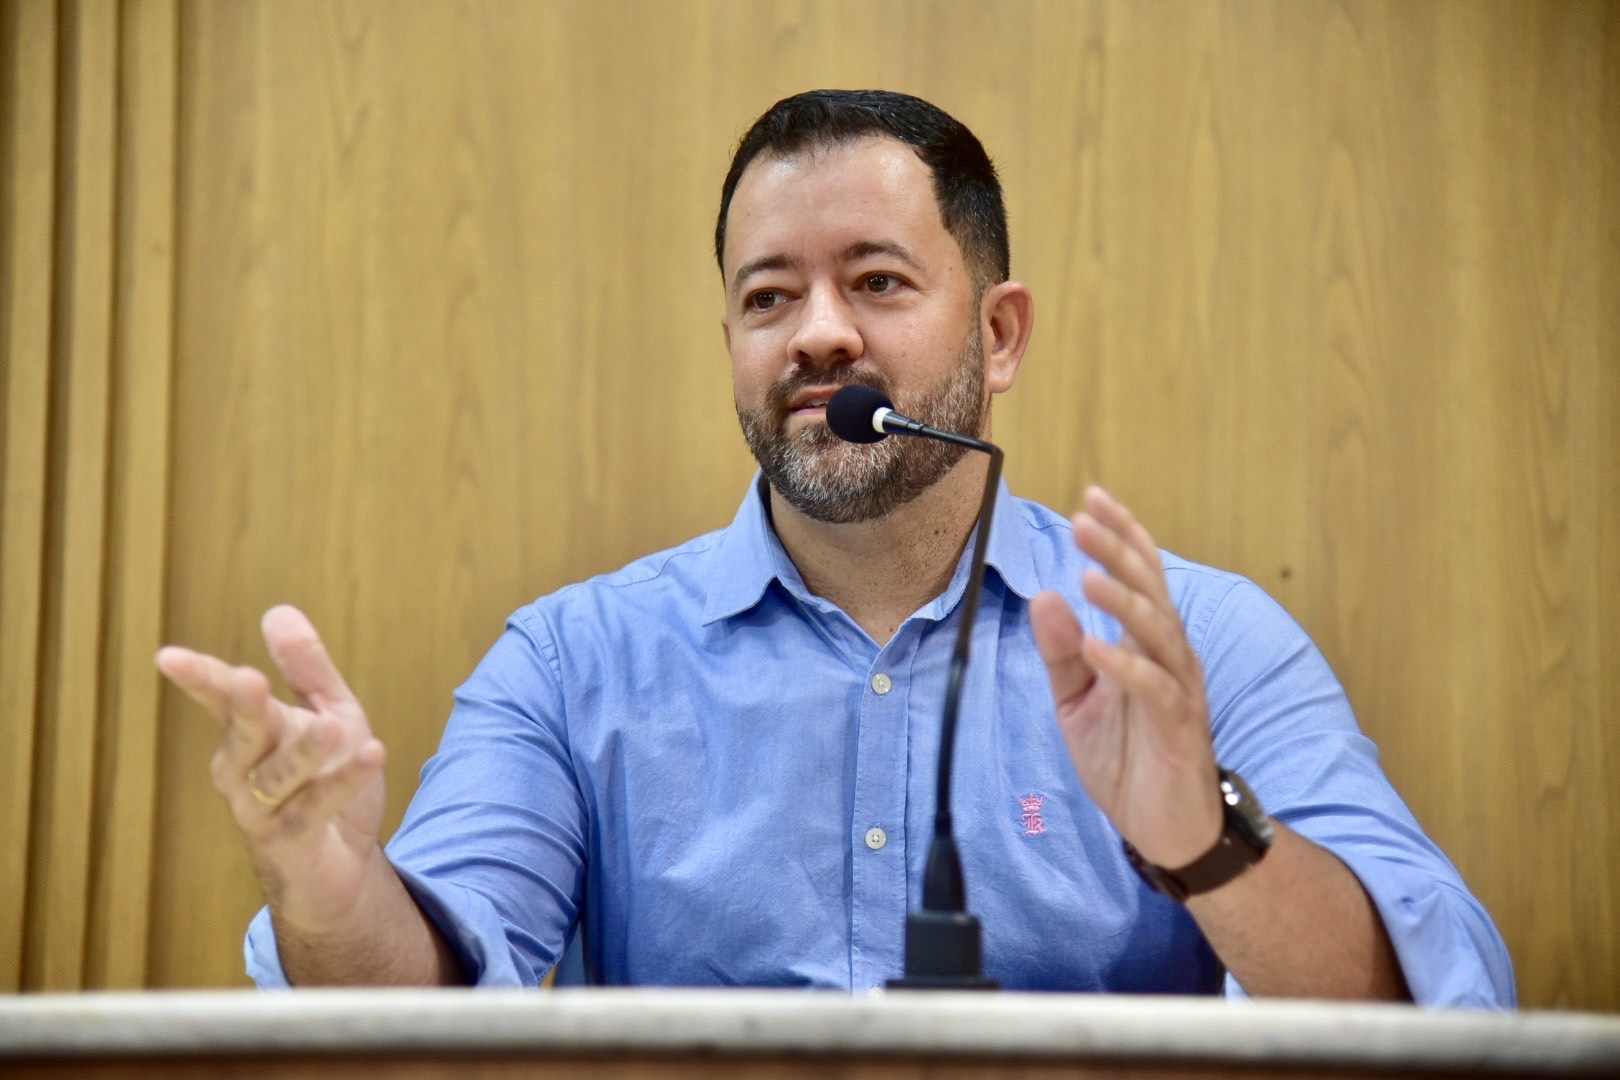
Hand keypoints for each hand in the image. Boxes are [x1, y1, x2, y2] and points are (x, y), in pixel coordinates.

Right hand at [156, 605, 386, 927]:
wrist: (340, 865)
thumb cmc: (327, 781)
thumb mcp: (331, 713)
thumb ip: (307, 668)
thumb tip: (279, 610)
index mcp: (250, 734)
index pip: (222, 700)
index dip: (199, 679)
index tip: (169, 657)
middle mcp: (244, 772)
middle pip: (243, 734)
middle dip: (246, 708)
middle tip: (249, 679)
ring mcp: (264, 810)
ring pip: (278, 776)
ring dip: (305, 750)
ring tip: (333, 723)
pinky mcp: (293, 842)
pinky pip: (316, 808)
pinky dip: (344, 781)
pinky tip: (373, 753)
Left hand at [1029, 486, 1220, 868]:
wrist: (1166, 828)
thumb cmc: (1128, 758)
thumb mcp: (1077, 701)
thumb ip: (1060, 652)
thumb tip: (1044, 596)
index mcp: (1146, 643)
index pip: (1138, 576)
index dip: (1120, 535)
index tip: (1090, 498)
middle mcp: (1169, 656)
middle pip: (1149, 590)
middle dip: (1118, 551)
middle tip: (1084, 518)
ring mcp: (1178, 690)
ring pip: (1157, 631)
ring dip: (1124, 601)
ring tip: (1088, 575)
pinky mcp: (1178, 728)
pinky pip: (1155, 688)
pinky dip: (1125, 665)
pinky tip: (1096, 646)